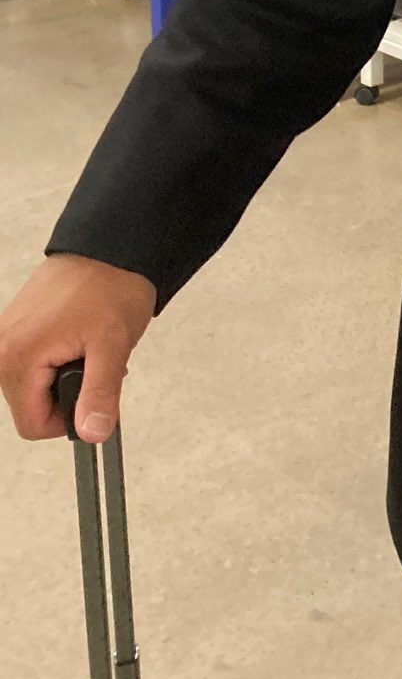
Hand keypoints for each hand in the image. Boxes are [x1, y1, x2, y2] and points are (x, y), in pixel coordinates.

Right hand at [0, 254, 156, 443]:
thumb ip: (99, 394)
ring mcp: (8, 335)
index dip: (68, 420)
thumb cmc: (111, 285)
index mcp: (17, 356)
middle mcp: (2, 347)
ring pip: (34, 386)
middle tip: (97, 362)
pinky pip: (34, 363)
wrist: (111, 244)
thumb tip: (91, 434)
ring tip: (91, 347)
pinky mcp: (18, 326)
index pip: (31, 424)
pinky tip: (80, 339)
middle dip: (69, 395)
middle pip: (31, 406)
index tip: (94, 396)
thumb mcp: (112, 346)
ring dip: (65, 377)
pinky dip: (59, 361)